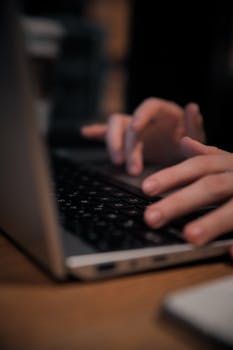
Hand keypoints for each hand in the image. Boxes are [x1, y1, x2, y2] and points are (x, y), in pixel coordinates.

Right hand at [81, 98, 204, 174]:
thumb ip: (195, 125)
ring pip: (113, 126)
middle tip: (130, 168)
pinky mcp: (125, 137)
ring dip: (112, 144)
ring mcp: (132, 126)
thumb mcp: (197, 138)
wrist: (181, 154)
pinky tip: (85, 133)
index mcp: (164, 111)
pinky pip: (107, 132)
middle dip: (125, 144)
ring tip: (117, 163)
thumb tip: (192, 106)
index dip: (140, 115)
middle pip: (126, 121)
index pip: (149, 106)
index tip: (135, 129)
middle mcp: (145, 116)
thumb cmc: (190, 144)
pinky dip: (96, 132)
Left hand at [142, 136, 232, 256]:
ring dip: (213, 222)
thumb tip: (184, 142)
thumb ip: (209, 155)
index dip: (172, 175)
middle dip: (180, 202)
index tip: (146, 188)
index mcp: (230, 164)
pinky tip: (230, 255)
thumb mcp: (232, 160)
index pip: (198, 166)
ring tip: (190, 237)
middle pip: (210, 187)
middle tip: (152, 217)